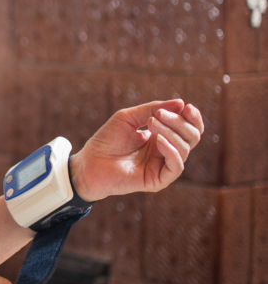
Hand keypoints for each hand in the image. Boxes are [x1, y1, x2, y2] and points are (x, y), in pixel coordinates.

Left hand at [70, 99, 203, 202]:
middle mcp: (166, 151)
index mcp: (161, 136)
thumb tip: (181, 103)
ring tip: (152, 124)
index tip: (188, 106)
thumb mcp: (128, 117)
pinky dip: (172, 151)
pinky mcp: (158, 180)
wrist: (89, 162)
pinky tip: (159, 140)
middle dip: (179, 122)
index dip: (193, 118)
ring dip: (171, 132)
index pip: (189, 128)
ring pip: (185, 149)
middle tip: (158, 115)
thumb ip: (152, 109)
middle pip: (191, 137)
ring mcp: (162, 166)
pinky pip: (176, 166)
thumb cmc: (106, 140)